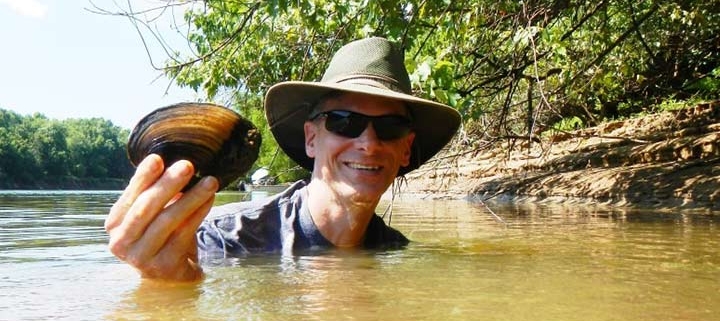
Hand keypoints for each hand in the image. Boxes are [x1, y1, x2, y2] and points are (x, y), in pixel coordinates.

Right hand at [104, 154, 217, 280]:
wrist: (171, 275)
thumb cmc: (161, 236)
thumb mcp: (153, 214)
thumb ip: (154, 192)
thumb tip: (171, 163)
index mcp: (114, 224)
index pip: (130, 196)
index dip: (143, 177)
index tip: (157, 158)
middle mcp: (121, 243)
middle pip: (146, 208)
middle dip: (168, 184)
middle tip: (187, 165)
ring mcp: (141, 257)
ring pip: (168, 221)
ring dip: (191, 198)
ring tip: (210, 181)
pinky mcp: (164, 266)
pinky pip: (184, 233)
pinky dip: (199, 213)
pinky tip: (210, 199)